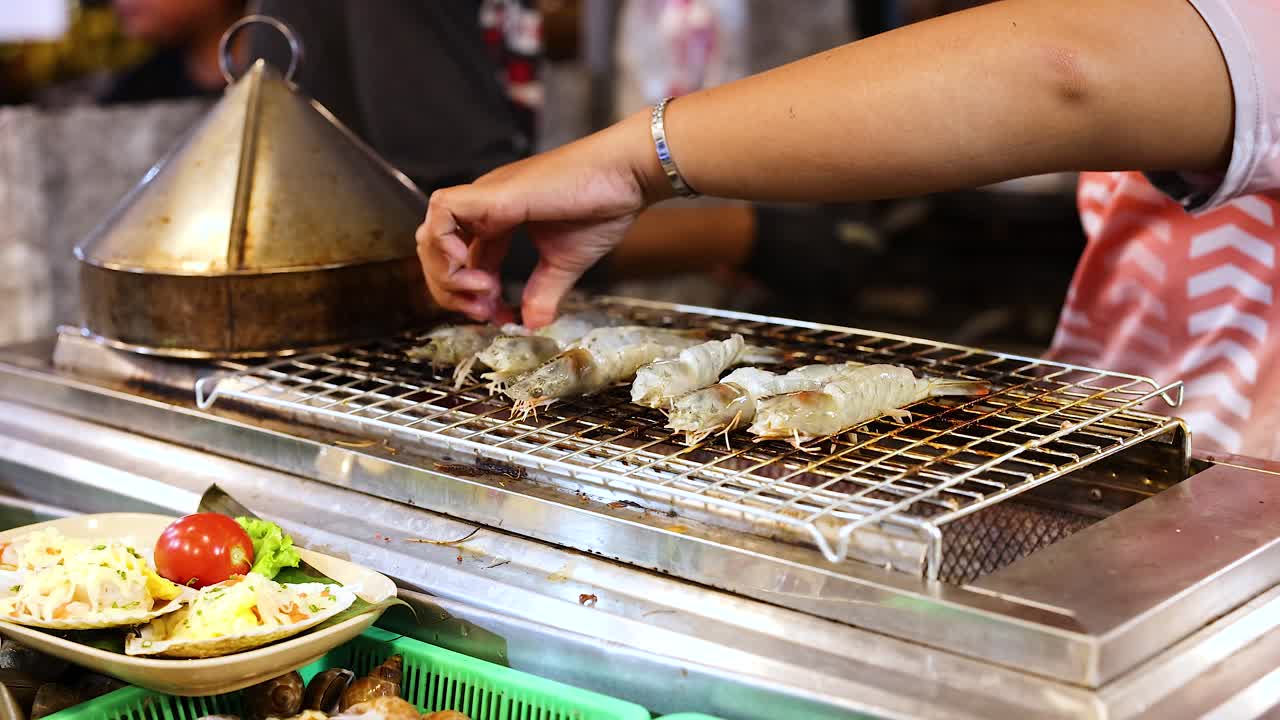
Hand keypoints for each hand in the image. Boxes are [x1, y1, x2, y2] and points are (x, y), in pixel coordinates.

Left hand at [416, 111, 668, 327]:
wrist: (625, 176)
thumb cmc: (602, 206)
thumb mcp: (566, 263)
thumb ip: (544, 293)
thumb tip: (534, 326)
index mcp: (499, 218)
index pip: (463, 258)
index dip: (470, 294)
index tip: (498, 316)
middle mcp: (485, 206)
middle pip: (437, 248)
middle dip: (451, 289)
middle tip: (484, 310)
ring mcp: (485, 196)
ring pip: (430, 233)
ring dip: (447, 273)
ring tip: (483, 293)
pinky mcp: (491, 192)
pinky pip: (442, 213)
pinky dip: (446, 247)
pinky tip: (476, 272)